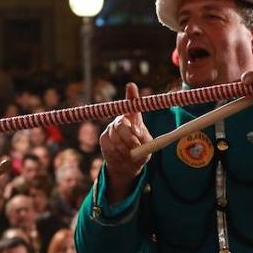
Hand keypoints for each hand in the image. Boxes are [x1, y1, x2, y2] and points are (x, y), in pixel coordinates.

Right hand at [99, 83, 151, 203]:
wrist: (128, 165)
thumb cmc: (141, 152)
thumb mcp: (148, 147)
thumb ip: (144, 139)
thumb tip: (137, 132)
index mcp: (135, 119)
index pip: (132, 104)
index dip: (131, 95)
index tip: (131, 86)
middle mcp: (122, 120)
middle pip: (121, 122)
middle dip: (129, 135)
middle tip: (136, 145)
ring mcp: (111, 128)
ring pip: (115, 136)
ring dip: (125, 148)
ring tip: (130, 154)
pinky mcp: (104, 138)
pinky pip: (110, 145)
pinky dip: (117, 153)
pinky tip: (121, 155)